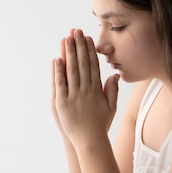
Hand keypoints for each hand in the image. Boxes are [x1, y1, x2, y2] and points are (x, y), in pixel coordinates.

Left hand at [52, 29, 119, 145]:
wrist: (89, 141)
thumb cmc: (100, 125)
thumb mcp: (110, 107)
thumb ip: (112, 90)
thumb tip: (114, 75)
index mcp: (96, 90)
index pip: (93, 65)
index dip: (90, 50)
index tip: (87, 38)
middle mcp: (85, 90)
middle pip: (81, 63)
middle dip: (78, 46)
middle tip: (75, 31)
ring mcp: (73, 96)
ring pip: (70, 70)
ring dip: (68, 53)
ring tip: (66, 38)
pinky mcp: (62, 103)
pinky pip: (60, 84)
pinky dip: (58, 71)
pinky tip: (57, 59)